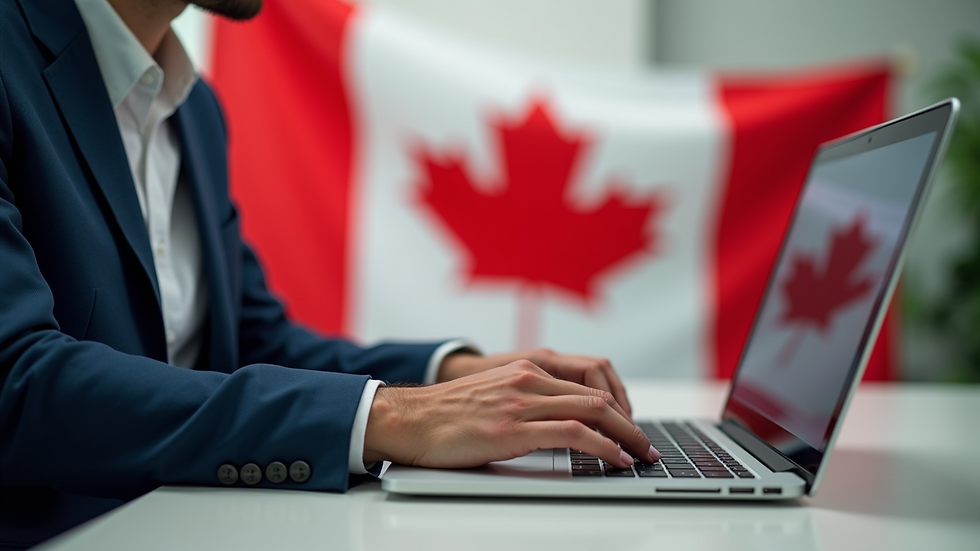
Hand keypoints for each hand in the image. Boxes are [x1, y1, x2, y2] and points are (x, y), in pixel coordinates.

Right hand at [364, 360, 657, 468]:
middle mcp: (528, 379)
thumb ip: (526, 402)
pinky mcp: (513, 428)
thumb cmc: (445, 415)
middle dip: (630, 423)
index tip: (631, 428)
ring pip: (592, 412)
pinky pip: (573, 433)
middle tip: (647, 446)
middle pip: (598, 396)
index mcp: (525, 369)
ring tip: (641, 456)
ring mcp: (521, 402)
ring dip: (626, 436)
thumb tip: (557, 427)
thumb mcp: (493, 397)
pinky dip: (603, 446)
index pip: (587, 383)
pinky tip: (615, 459)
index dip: (617, 407)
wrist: (408, 419)